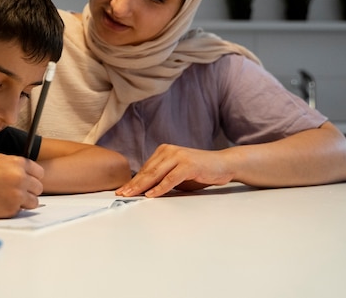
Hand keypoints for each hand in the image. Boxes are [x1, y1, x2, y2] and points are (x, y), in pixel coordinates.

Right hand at [0, 153, 43, 218]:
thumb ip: (7, 160)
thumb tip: (15, 165)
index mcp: (16, 163)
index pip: (39, 171)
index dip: (32, 176)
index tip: (28, 180)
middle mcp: (20, 178)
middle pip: (38, 187)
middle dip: (30, 189)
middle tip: (18, 191)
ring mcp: (17, 195)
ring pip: (34, 201)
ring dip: (25, 201)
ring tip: (11, 199)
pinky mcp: (11, 210)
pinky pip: (21, 211)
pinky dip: (14, 209)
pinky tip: (2, 204)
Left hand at [115, 144, 233, 196]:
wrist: (224, 164)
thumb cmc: (200, 171)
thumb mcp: (178, 175)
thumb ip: (163, 179)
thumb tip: (145, 191)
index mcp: (164, 151)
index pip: (145, 168)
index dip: (133, 180)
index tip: (122, 190)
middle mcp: (169, 150)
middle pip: (147, 171)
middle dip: (133, 184)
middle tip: (121, 194)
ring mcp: (178, 156)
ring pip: (155, 174)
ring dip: (142, 186)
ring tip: (131, 195)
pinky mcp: (188, 164)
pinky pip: (170, 178)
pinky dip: (159, 188)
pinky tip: (151, 195)